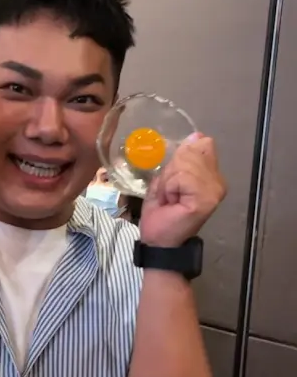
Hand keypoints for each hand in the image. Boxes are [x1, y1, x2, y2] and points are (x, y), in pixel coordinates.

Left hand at [139, 133, 225, 247]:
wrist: (159, 242)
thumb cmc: (161, 215)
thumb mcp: (168, 179)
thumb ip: (181, 159)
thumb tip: (197, 135)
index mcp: (211, 175)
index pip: (201, 145)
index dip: (179, 160)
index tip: (172, 183)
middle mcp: (218, 181)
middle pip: (191, 152)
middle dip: (171, 172)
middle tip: (169, 193)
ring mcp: (214, 190)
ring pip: (184, 164)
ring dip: (168, 182)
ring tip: (169, 198)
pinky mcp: (206, 199)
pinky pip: (181, 177)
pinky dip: (169, 188)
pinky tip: (171, 202)